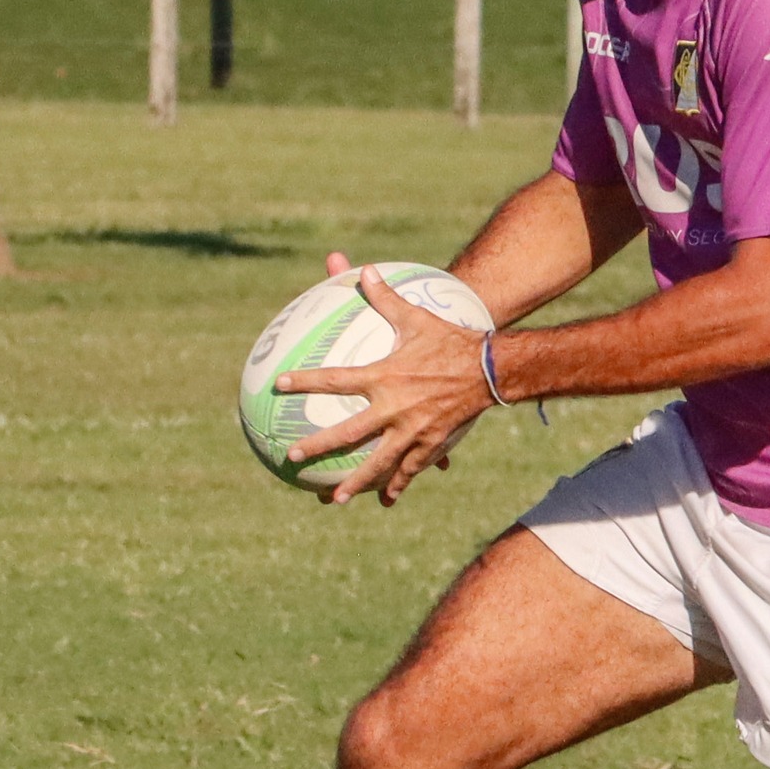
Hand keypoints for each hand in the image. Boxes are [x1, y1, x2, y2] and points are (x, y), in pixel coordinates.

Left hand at [275, 265, 491, 506]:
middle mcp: (393, 408)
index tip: (279, 385)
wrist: (490, 368)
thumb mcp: (415, 317)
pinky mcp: (431, 444)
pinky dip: (397, 485)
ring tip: (333, 500)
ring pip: (377, 463)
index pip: (335, 380)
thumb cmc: (450, 339)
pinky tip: (386, 500)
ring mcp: (413, 431)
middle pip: (348, 434)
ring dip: (354, 483)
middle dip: (318, 446)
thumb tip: (362, 269)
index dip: (305, 381)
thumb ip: (384, 298)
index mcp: (384, 377)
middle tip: (292, 456)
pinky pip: (410, 470)